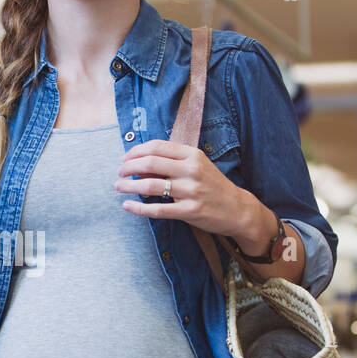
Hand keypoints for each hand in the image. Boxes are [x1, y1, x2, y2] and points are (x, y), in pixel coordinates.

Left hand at [114, 139, 246, 234]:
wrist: (238, 209)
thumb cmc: (213, 185)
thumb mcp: (196, 167)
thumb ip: (171, 164)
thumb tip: (140, 166)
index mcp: (193, 154)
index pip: (157, 147)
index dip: (136, 151)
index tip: (125, 158)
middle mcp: (192, 170)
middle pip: (150, 163)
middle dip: (129, 167)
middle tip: (119, 173)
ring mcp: (191, 191)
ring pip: (151, 186)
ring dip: (129, 186)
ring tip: (119, 187)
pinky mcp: (190, 211)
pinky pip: (158, 210)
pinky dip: (139, 208)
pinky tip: (127, 206)